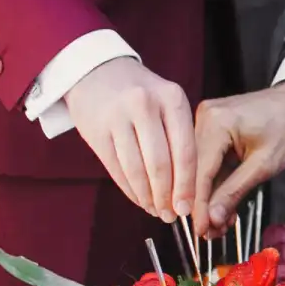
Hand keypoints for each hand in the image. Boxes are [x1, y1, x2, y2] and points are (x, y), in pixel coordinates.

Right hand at [64, 58, 196, 221]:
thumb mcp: (167, 103)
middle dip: (167, 196)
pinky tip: (139, 198)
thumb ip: (179, 138)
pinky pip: (116, 168)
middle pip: (160, 164)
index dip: (187, 185)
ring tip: (155, 210)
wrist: (96, 70)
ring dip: (147, 197)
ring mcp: (117, 116)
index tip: (188, 208)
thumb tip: (188, 189)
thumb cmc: (142, 94)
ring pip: (136, 169)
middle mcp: (145, 105)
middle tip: (170, 215)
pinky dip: (129, 189)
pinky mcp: (96, 130)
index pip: (186, 150)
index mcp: (172, 98)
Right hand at [192, 81, 284, 236]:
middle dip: (204, 206)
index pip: (198, 173)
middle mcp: (202, 118)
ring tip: (220, 225)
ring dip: (210, 199)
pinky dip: (215, 184)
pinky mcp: (210, 129)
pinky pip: (207, 162)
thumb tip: (212, 219)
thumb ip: (235, 192)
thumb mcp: (264, 166)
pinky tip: (222, 206)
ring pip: (200, 170)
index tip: (201, 231)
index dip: (199, 207)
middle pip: (195, 172)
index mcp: (215, 123)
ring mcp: (204, 122)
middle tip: (212, 234)